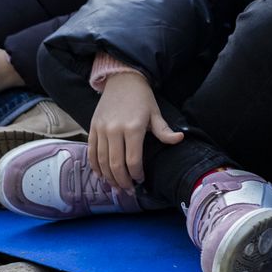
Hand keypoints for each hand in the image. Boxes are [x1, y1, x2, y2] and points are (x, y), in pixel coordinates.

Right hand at [88, 71, 182, 193]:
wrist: (122, 80)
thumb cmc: (142, 99)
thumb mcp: (156, 113)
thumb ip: (164, 131)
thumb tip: (180, 139)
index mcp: (133, 128)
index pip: (133, 160)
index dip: (136, 174)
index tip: (140, 180)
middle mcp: (114, 130)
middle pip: (115, 165)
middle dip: (122, 181)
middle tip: (128, 190)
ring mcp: (101, 130)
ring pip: (102, 161)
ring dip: (108, 177)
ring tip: (116, 186)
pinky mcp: (92, 128)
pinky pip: (91, 152)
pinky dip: (95, 166)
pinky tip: (101, 175)